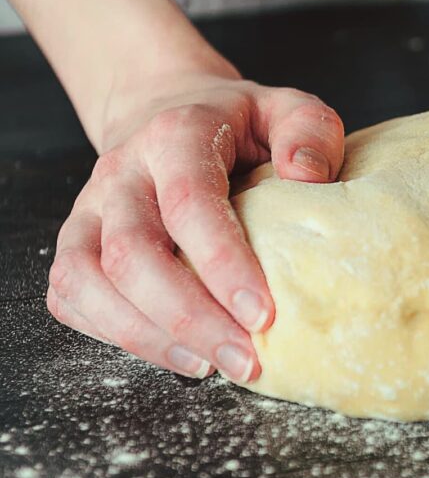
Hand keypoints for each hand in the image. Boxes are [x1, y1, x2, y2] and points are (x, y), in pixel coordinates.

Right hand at [47, 72, 344, 379]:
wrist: (166, 111)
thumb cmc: (239, 124)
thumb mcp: (287, 110)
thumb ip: (309, 132)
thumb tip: (307, 177)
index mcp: (176, 136)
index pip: (190, 203)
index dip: (223, 264)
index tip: (264, 315)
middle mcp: (121, 172)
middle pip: (132, 254)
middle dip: (190, 318)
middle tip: (245, 360)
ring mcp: (88, 209)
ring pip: (88, 280)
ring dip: (148, 336)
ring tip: (210, 367)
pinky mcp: (74, 242)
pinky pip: (71, 296)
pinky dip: (113, 334)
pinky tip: (174, 354)